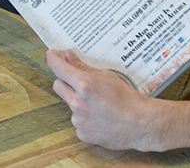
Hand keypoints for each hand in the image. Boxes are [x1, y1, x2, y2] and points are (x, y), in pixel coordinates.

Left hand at [46, 49, 162, 151]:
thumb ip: (83, 67)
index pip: (59, 69)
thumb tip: (67, 56)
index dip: (53, 60)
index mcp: (84, 85)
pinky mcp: (82, 133)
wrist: (139, 123)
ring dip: (77, 101)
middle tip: (78, 81)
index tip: (50, 55)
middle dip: (65, 81)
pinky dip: (85, 118)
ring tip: (98, 104)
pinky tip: (99, 117)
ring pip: (69, 104)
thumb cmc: (127, 98)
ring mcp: (78, 120)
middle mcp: (77, 103)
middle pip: (58, 86)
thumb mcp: (106, 76)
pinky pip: (77, 121)